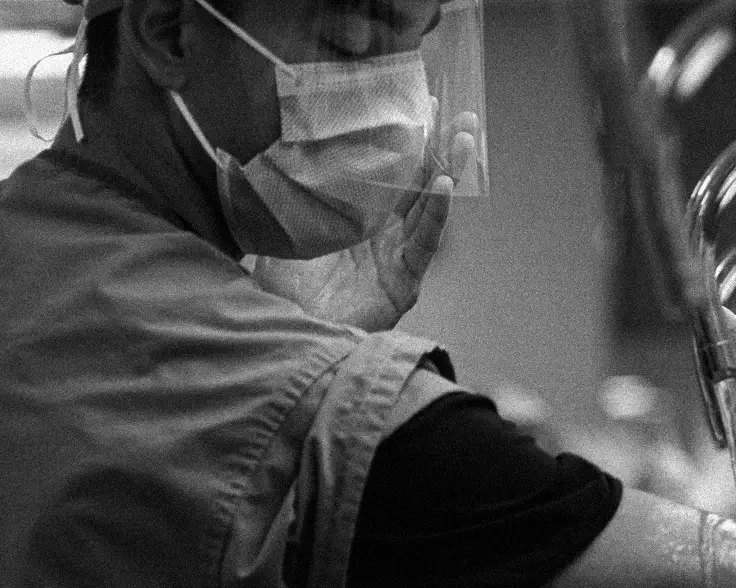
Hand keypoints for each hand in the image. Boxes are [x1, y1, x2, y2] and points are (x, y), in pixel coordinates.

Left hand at [251, 115, 477, 330]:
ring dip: (449, 173)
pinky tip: (444, 187)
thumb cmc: (280, 289)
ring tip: (463, 141)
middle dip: (443, 151)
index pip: (391, 173)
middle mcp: (383, 236)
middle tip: (463, 116)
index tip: (421, 106)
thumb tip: (271, 148)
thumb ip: (286, 195)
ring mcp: (396, 259)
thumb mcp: (280, 227)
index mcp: (359, 220)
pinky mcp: (403, 283)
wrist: (283, 333)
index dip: (408, 142)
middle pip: (420, 185)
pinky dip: (436, 215)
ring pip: (431, 209)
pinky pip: (424, 244)